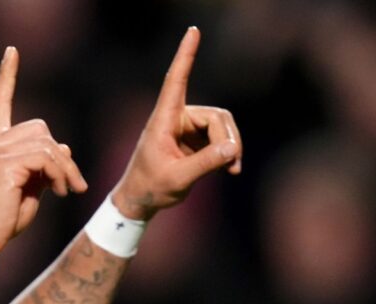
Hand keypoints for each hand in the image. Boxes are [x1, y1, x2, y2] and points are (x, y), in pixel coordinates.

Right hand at [0, 47, 87, 253]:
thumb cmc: (3, 219)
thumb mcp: (29, 188)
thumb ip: (44, 165)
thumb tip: (64, 148)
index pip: (0, 103)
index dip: (7, 77)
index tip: (11, 52)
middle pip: (41, 128)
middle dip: (62, 156)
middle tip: (72, 185)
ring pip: (47, 143)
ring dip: (65, 169)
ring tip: (68, 191)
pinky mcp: (4, 163)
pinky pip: (46, 157)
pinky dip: (61, 174)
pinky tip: (61, 193)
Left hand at [112, 27, 242, 220]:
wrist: (141, 199)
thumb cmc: (151, 187)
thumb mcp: (178, 179)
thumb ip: (205, 163)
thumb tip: (233, 148)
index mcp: (163, 119)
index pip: (176, 81)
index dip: (186, 55)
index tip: (193, 31)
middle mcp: (176, 117)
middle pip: (216, 116)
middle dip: (227, 139)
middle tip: (232, 165)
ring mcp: (187, 127)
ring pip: (223, 126)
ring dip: (231, 147)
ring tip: (232, 169)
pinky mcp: (196, 139)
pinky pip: (222, 138)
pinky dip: (228, 153)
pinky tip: (230, 169)